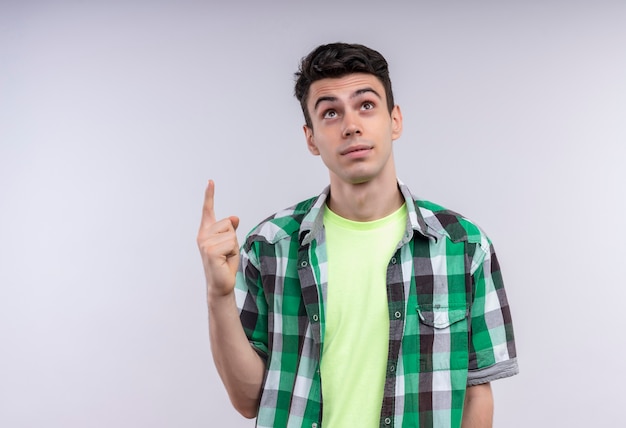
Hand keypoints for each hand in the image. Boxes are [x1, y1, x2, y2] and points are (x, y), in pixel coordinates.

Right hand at [197, 180, 240, 298]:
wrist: (221, 285)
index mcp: (206, 232)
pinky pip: (231, 243)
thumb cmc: (225, 264)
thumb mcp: (230, 243)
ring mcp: (205, 243)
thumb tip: (234, 217)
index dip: (209, 195)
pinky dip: (233, 253)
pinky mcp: (210, 251)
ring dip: (233, 247)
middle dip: (233, 238)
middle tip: (226, 253)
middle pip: (228, 223)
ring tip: (225, 258)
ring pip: (231, 234)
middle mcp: (203, 235)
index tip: (211, 181)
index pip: (208, 210)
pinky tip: (224, 261)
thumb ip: (230, 229)